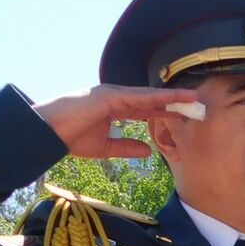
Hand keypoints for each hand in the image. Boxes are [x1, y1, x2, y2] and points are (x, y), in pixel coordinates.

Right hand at [35, 85, 199, 159]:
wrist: (48, 133)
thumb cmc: (70, 138)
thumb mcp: (106, 148)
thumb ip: (126, 147)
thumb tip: (147, 151)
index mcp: (115, 109)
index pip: (147, 109)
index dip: (166, 111)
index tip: (185, 113)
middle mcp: (115, 98)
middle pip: (151, 99)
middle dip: (173, 100)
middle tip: (197, 102)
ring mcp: (110, 94)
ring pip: (146, 95)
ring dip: (169, 95)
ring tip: (190, 96)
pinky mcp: (105, 96)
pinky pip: (133, 97)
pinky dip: (152, 97)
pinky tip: (168, 98)